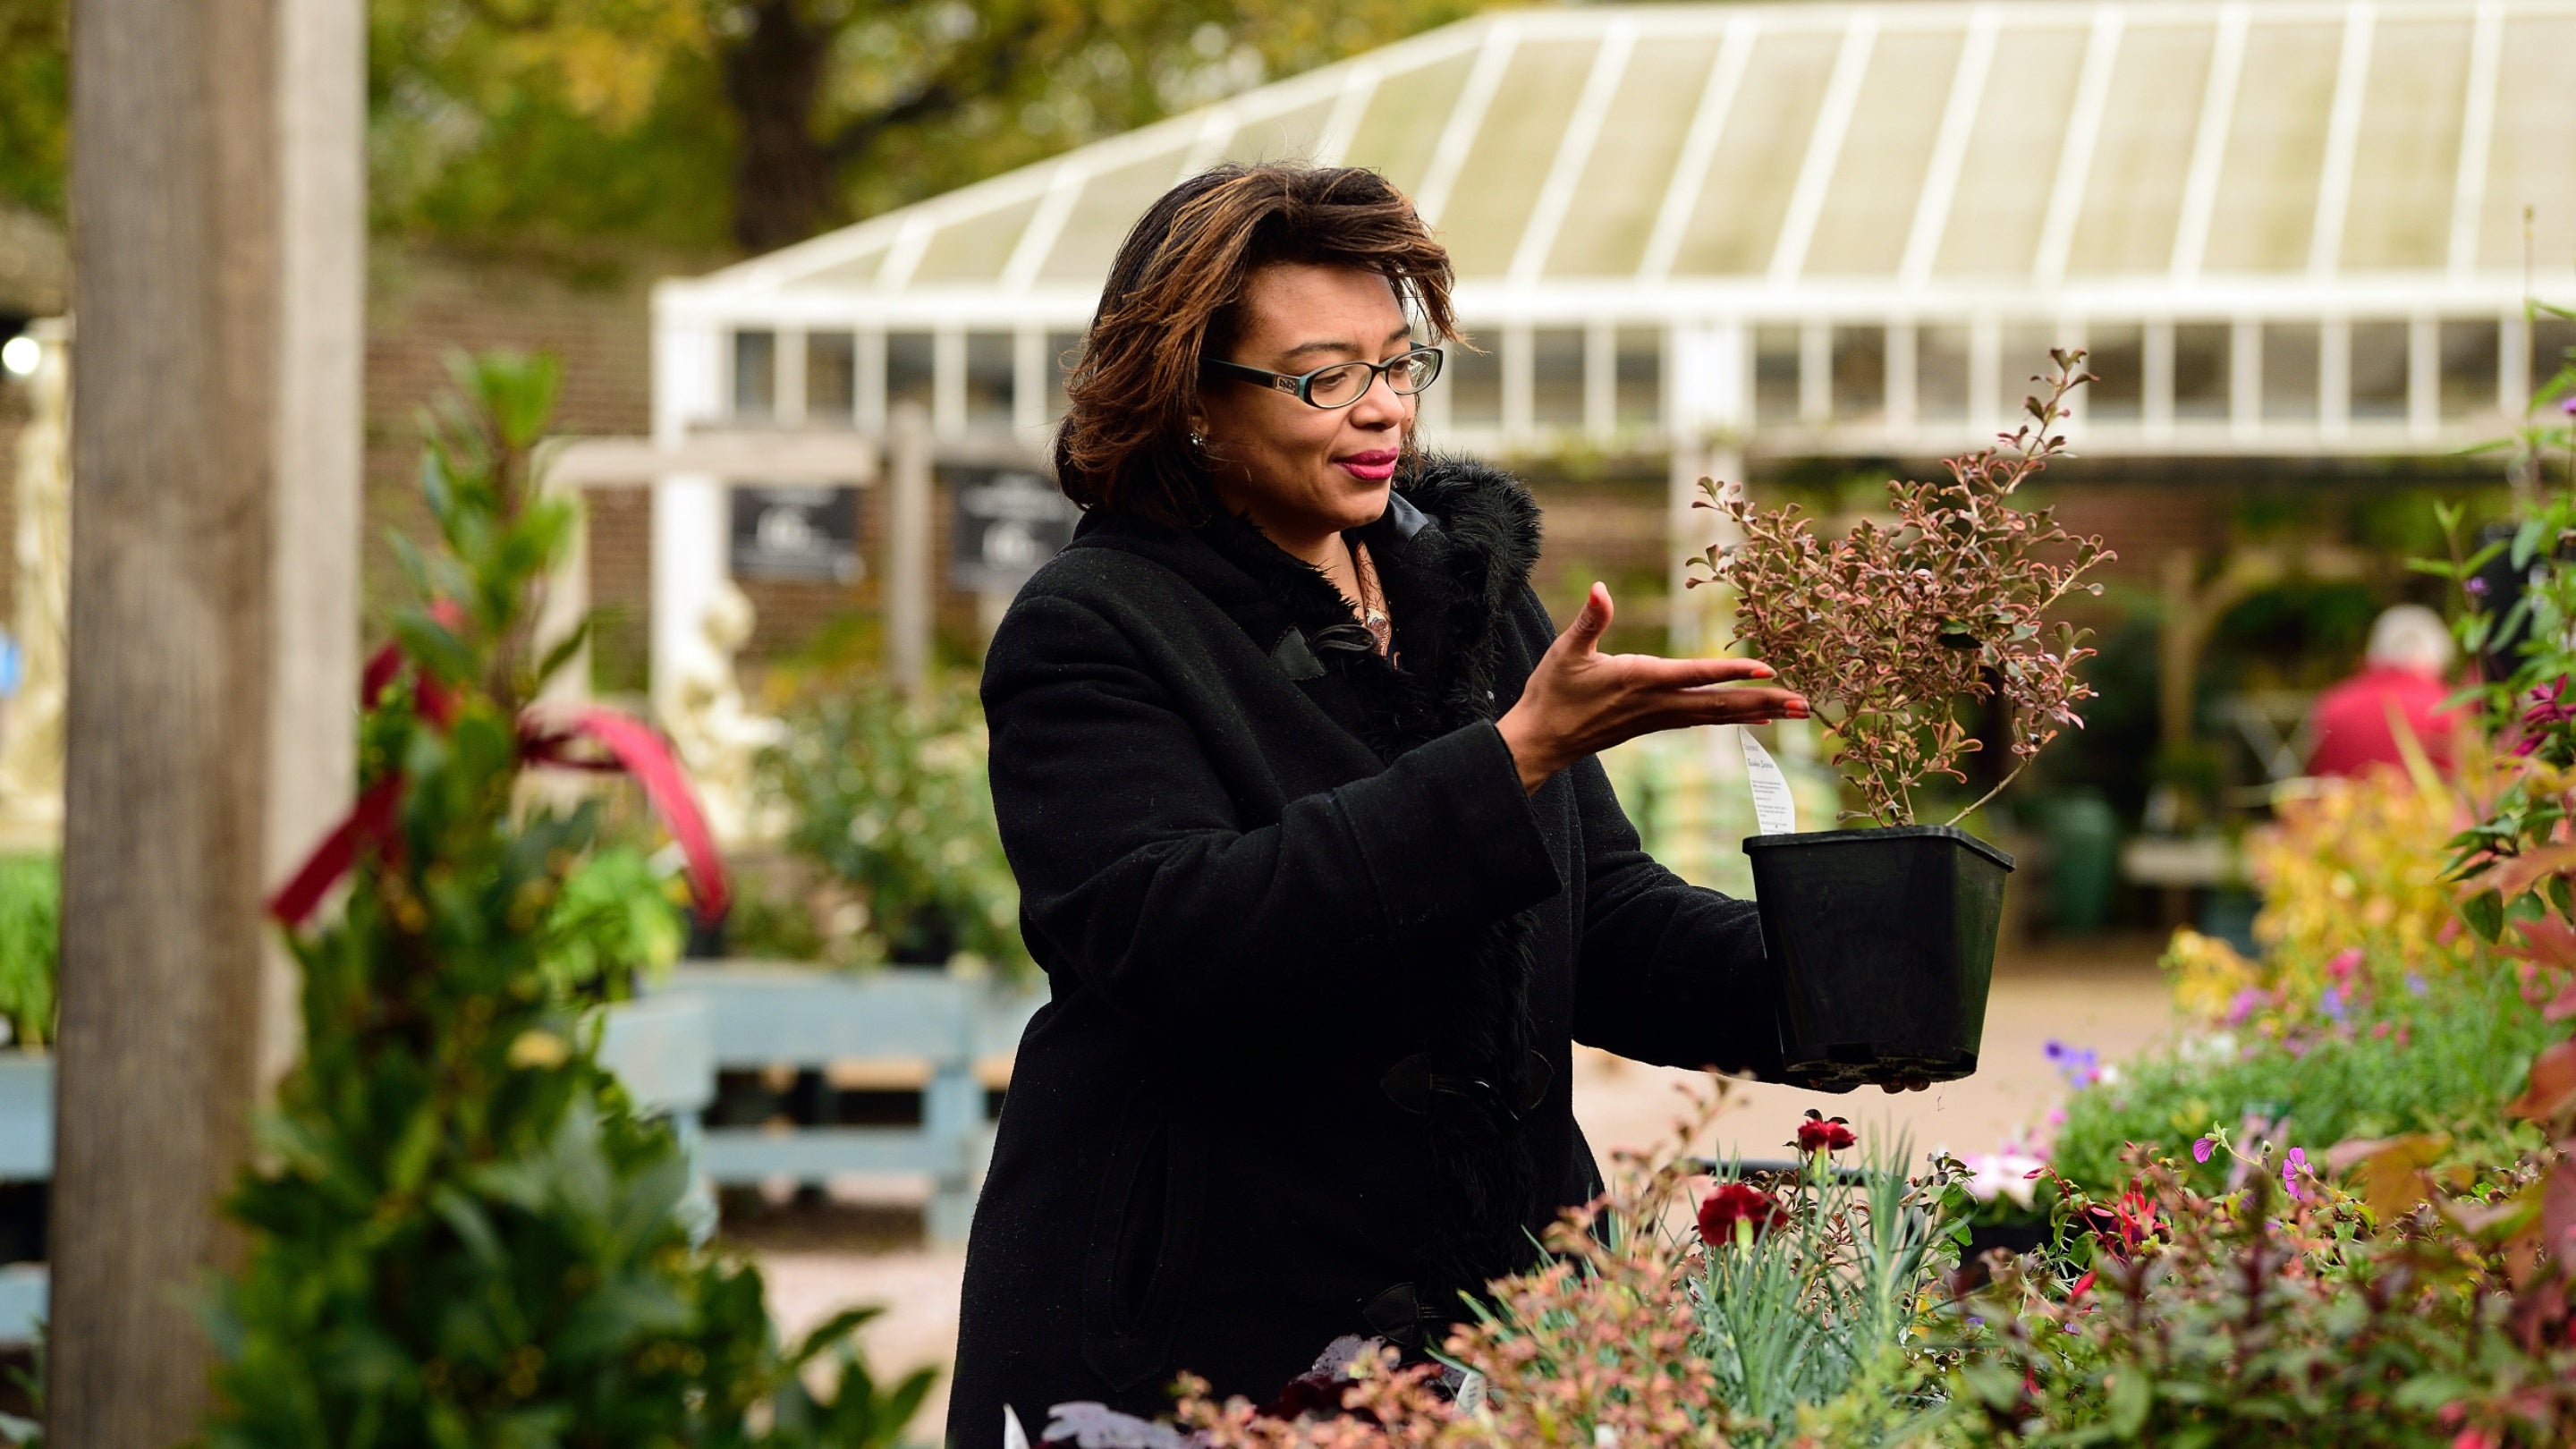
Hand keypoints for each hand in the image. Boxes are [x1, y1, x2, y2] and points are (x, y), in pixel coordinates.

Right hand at [1495, 582, 1808, 792]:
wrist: (1541, 742)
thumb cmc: (1552, 694)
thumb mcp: (1566, 651)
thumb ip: (1589, 619)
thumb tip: (1600, 588)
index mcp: (1640, 680)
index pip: (1695, 675)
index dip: (1732, 672)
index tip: (1767, 670)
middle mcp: (1657, 703)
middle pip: (1720, 705)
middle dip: (1764, 703)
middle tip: (1804, 704)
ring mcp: (1659, 717)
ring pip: (1717, 716)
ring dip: (1758, 712)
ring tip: (1794, 711)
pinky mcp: (1656, 723)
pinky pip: (1704, 720)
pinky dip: (1733, 717)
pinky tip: (1756, 718)